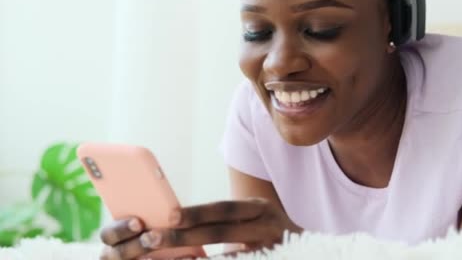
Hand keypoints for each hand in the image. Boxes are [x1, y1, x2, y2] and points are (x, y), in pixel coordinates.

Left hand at [99, 198, 301, 258]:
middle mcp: (268, 227)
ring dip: (193, 259)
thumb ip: (226, 222)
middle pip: (222, 232)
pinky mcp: (272, 258)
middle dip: (184, 236)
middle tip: (151, 239)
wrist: (308, 251)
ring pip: (228, 257)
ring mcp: (272, 249)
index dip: (198, 212)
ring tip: (163, 259)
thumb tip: (176, 222)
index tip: (169, 215)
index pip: (225, 209)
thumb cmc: (268, 235)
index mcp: (260, 209)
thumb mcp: (255, 220)